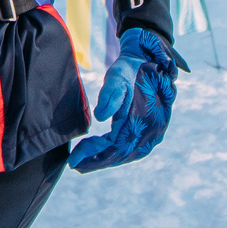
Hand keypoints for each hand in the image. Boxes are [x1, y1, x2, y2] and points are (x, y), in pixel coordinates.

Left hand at [68, 27, 187, 172]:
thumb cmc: (130, 70)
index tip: (73, 160)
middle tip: (74, 165)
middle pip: (120, 155)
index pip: (115, 146)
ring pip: (125, 155)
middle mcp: (151, 131)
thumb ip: (110, 95)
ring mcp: (152, 134)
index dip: (93, 154)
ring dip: (104, 160)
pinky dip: (113, 154)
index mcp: (144, 119)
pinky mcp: (149, 133)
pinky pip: (130, 149)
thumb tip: (99, 116)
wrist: (149, 63)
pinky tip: (99, 154)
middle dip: (96, 161)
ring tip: (83, 163)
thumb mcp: (117, 76)